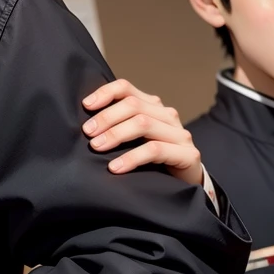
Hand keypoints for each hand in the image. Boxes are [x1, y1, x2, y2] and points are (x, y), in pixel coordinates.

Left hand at [82, 79, 203, 185]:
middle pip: (133, 105)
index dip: (105, 93)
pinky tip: (115, 167)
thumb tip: (86, 125)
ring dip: (115, 134)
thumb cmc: (153, 161)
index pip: (126, 89)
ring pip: (143, 124)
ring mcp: (179, 134)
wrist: (185, 184)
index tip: (85, 106)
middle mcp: (167, 115)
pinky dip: (131, 157)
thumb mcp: (133, 140)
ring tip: (96, 147)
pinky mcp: (188, 154)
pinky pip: (154, 150)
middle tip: (88, 133)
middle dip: (106, 117)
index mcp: (153, 106)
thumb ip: (117, 127)